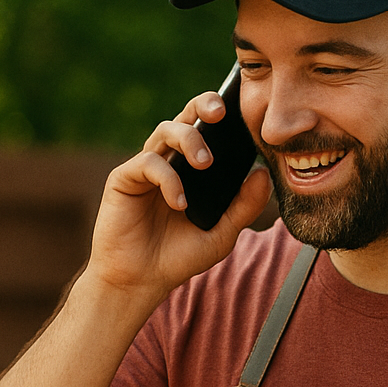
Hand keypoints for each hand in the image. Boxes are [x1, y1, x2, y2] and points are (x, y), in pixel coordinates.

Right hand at [87, 91, 271, 302]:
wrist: (140, 281)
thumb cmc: (178, 258)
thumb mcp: (221, 234)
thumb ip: (243, 207)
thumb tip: (264, 174)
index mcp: (190, 169)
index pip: (207, 129)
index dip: (220, 113)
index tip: (242, 110)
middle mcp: (168, 162)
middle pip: (185, 116)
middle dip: (202, 105)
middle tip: (220, 113)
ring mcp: (145, 169)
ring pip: (165, 130)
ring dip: (189, 139)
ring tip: (206, 163)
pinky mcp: (123, 179)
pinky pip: (148, 163)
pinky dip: (168, 179)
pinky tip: (179, 203)